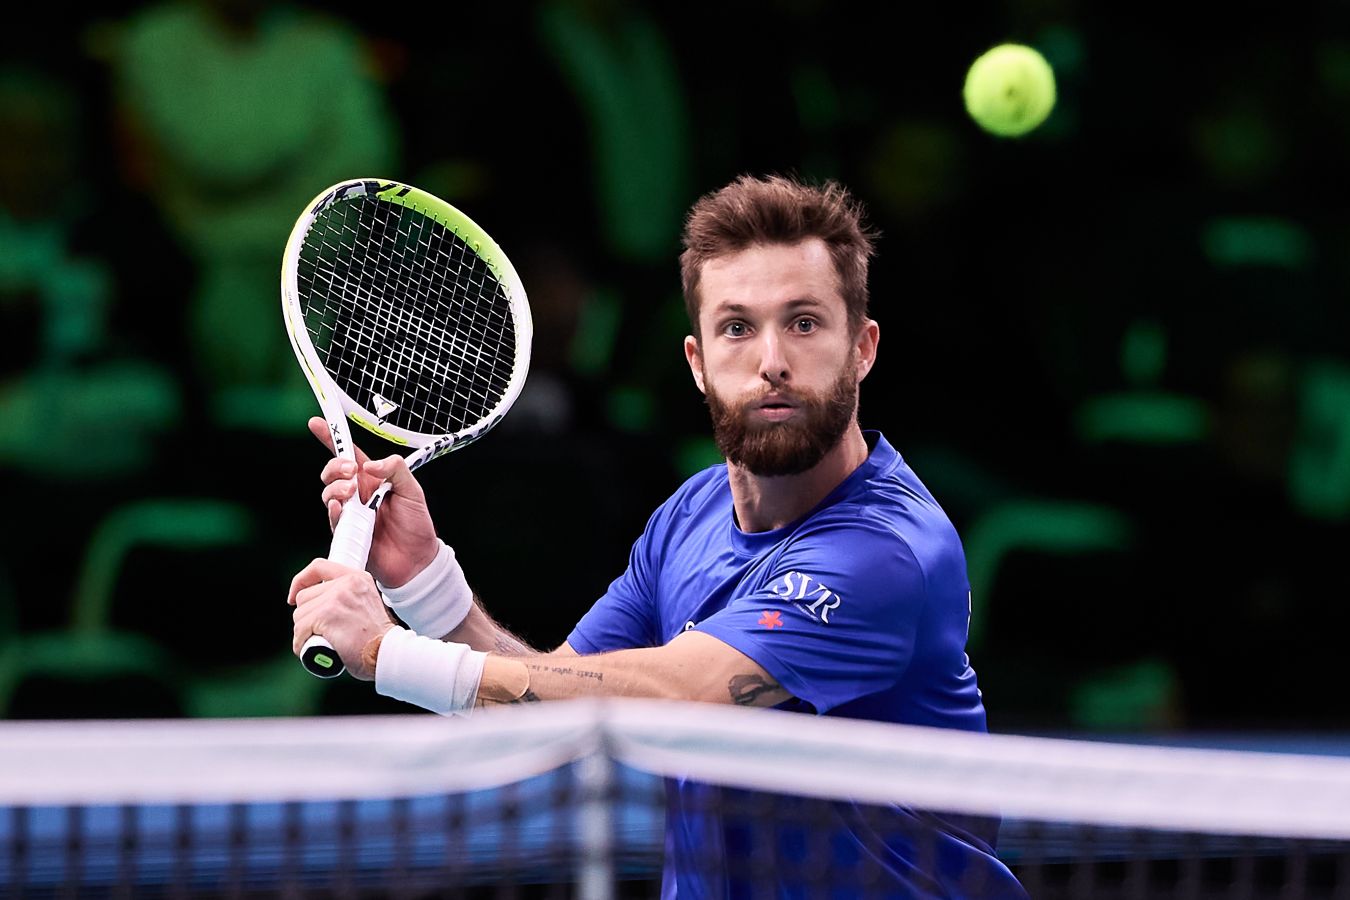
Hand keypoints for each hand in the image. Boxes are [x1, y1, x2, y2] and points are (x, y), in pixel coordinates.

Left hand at [289, 558, 394, 680]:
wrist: (388, 652)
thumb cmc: (377, 638)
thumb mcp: (366, 604)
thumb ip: (348, 596)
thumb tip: (321, 601)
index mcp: (357, 577)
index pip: (318, 567)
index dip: (301, 581)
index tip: (294, 596)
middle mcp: (346, 583)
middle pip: (305, 596)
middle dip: (305, 617)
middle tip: (318, 632)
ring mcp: (336, 599)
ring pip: (300, 615)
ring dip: (303, 632)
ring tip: (318, 642)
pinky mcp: (327, 616)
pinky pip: (300, 630)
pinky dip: (300, 643)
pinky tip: (310, 651)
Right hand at [310, 417, 439, 587]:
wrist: (417, 561)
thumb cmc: (416, 525)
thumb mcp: (412, 490)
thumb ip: (395, 469)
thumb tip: (368, 465)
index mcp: (373, 480)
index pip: (350, 454)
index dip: (332, 438)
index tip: (317, 423)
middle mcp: (358, 495)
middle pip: (332, 472)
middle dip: (336, 466)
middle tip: (352, 472)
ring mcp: (350, 514)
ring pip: (328, 493)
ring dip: (336, 487)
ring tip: (353, 493)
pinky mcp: (346, 533)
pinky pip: (332, 518)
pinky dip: (334, 509)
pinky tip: (342, 507)